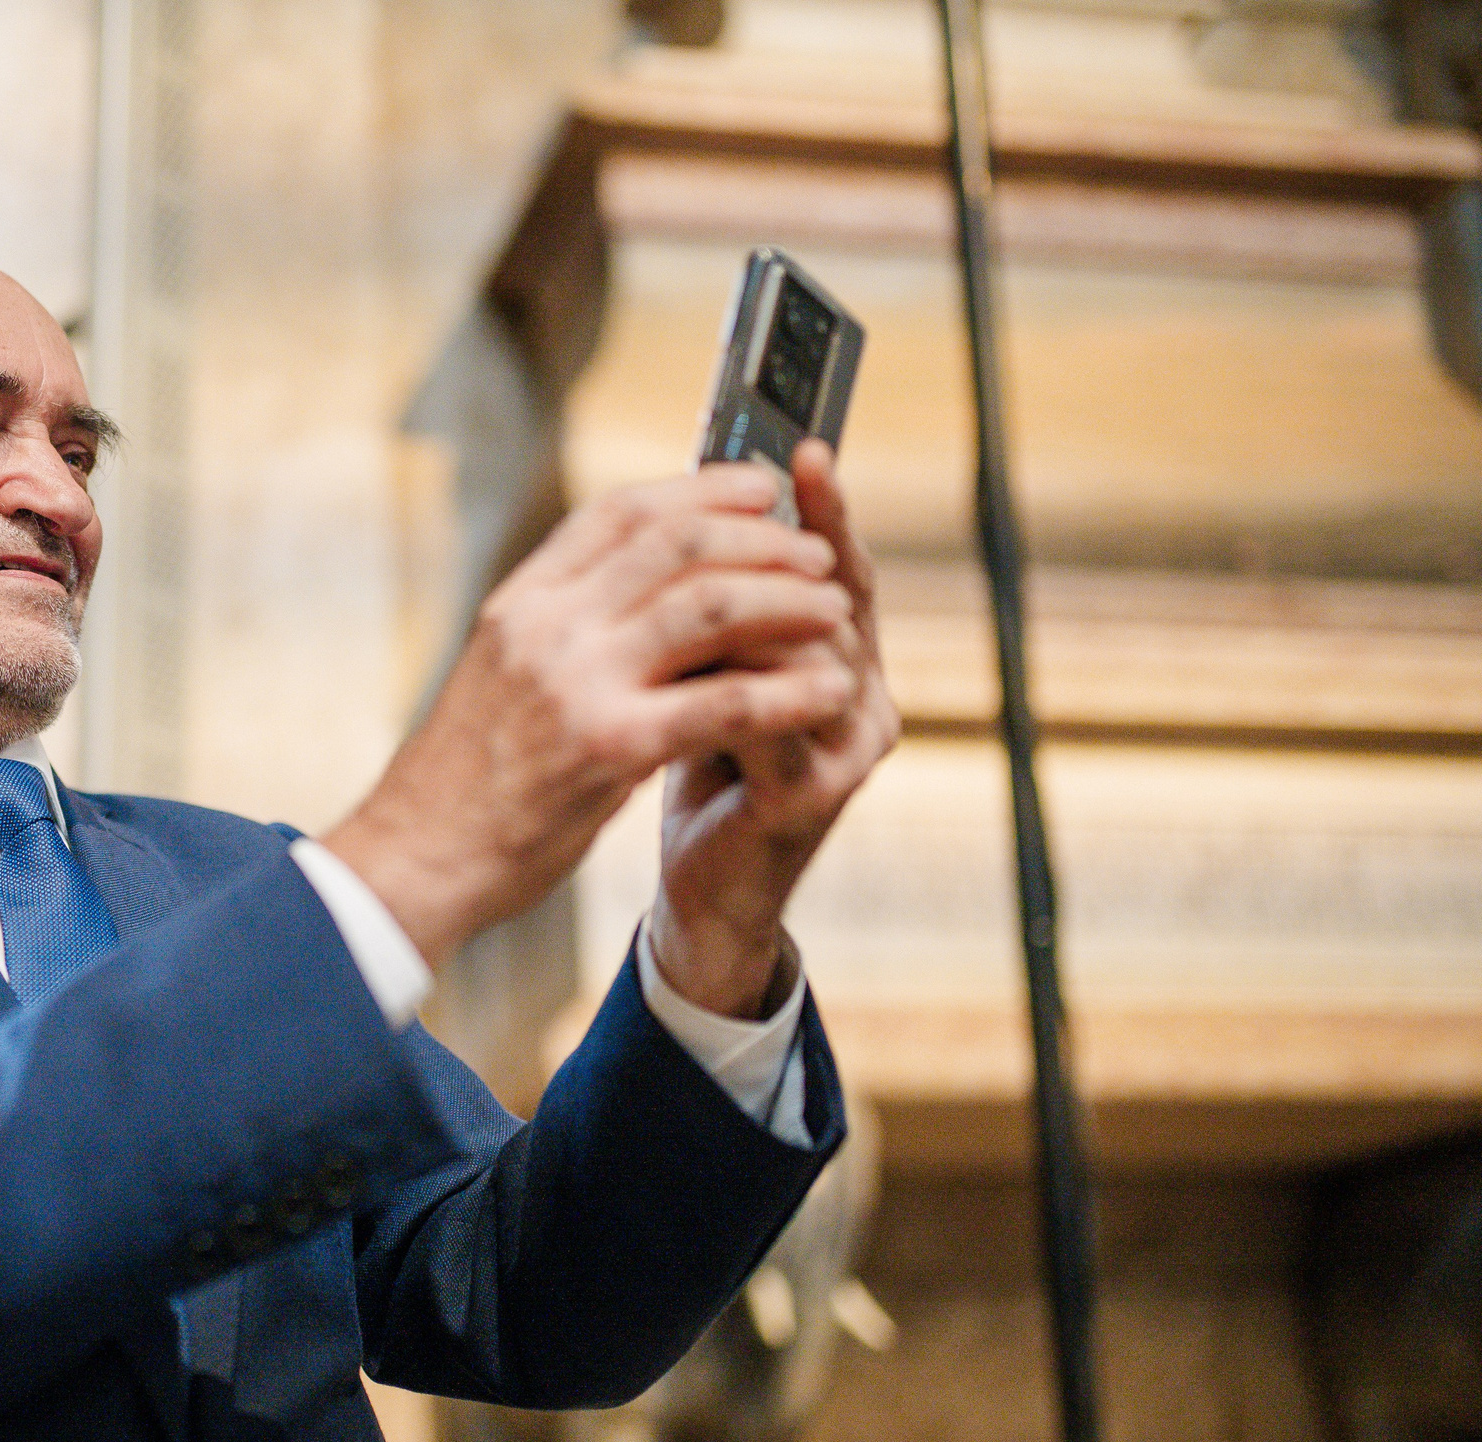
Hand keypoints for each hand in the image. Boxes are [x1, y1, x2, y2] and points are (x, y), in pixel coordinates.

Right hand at [322, 461, 856, 969]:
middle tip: (815, 553)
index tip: (758, 488)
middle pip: (678, 544)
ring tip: (835, 610)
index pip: (622, 511)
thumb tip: (654, 581)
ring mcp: (577, 683)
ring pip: (710, 606)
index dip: (703, 488)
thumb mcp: (502, 669)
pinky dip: (789, 691)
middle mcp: (547, 626)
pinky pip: (724, 702)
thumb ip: (567, 622)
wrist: (421, 857)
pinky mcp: (610, 748)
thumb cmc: (469, 773)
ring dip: (788, 602)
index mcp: (521, 600)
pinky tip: (828, 690)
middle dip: (763, 540)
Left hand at [648, 441, 898, 1015]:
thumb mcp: (700, 670)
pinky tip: (679, 673)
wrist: (702, 888)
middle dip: (765, 559)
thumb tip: (690, 510)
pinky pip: (775, 716)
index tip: (803, 452)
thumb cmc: (694, 766)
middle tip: (717, 523)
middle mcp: (865, 694)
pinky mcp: (817, 793)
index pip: (839, 564)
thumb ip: (712, 606)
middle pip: (829, 597)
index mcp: (841, 656)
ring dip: (738, 619)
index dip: (824, 509)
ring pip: (809, 648)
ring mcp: (850, 746)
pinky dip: (726, 685)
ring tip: (677, 604)